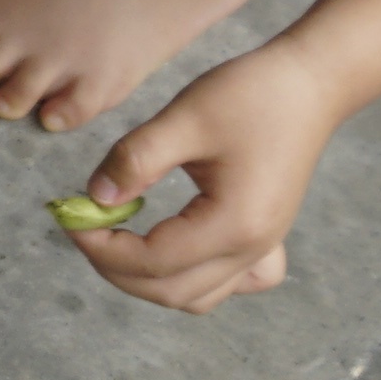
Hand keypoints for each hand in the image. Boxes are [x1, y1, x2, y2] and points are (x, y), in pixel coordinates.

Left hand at [66, 43, 346, 313]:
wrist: (311, 84)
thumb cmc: (253, 94)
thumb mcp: (185, 117)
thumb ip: (135, 160)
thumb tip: (95, 199)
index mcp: (234, 224)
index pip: (152, 262)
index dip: (101, 246)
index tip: (69, 216)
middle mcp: (253, 249)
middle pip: (171, 291)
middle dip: (115, 267)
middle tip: (83, 226)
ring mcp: (263, 248)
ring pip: (196, 296)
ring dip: (148, 277)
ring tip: (115, 236)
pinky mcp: (265, 238)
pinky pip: (229, 283)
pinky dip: (192, 278)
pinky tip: (170, 245)